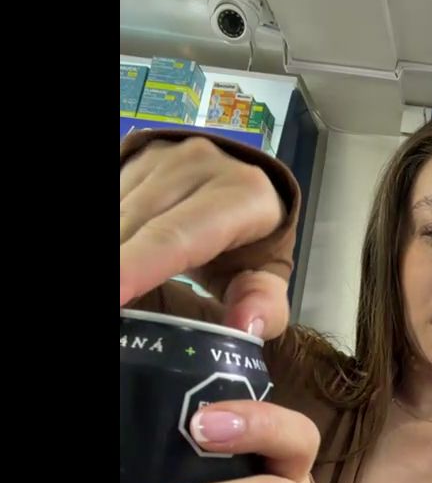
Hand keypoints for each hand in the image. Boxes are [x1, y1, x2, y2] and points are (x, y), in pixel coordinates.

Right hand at [120, 136, 289, 338]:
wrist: (244, 188)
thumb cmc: (254, 242)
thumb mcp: (268, 274)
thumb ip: (264, 303)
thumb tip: (246, 327)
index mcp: (243, 194)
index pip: (176, 237)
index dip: (137, 266)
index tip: (115, 293)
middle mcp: (200, 164)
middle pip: (137, 226)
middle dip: (120, 266)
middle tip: (120, 304)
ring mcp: (164, 155)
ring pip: (119, 213)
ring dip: (117, 252)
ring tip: (123, 288)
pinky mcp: (139, 155)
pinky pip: (114, 200)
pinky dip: (117, 237)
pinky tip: (124, 264)